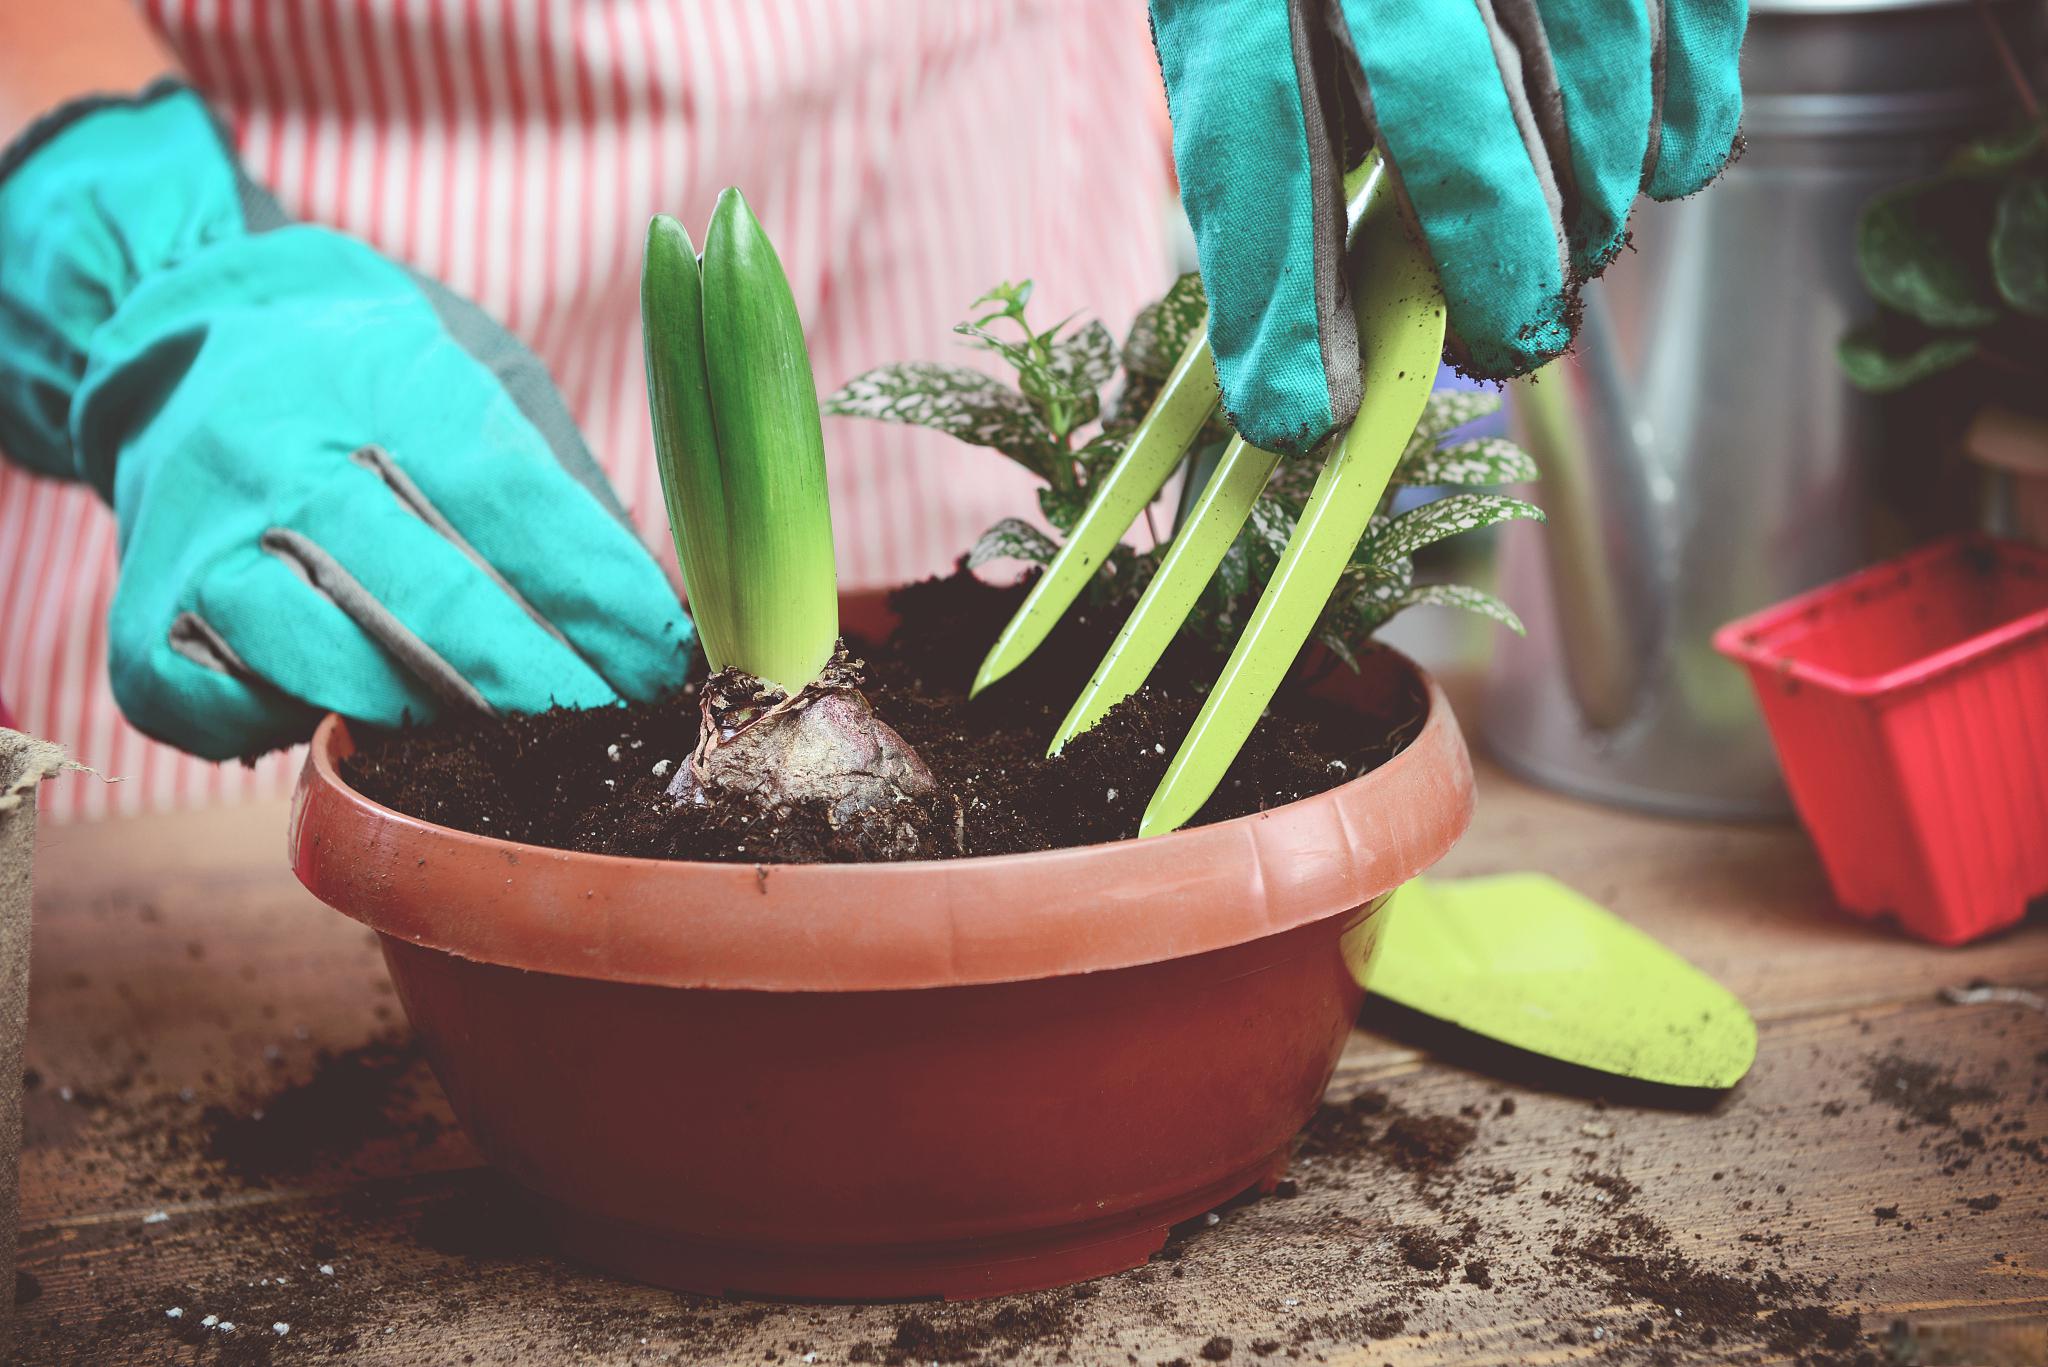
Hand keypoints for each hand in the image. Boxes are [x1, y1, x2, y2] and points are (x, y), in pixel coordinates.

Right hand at [0, 83, 694, 758]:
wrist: (187, 335)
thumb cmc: (379, 386)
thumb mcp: (479, 386)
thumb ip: (561, 500)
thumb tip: (661, 632)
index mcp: (390, 381)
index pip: (512, 499)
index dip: (599, 595)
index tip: (667, 665)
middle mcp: (282, 453)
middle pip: (428, 593)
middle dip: (539, 683)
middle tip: (617, 736)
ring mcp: (200, 537)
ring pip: (323, 658)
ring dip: (428, 720)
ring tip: (511, 754)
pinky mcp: (140, 618)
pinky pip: (216, 709)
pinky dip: (293, 736)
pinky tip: (355, 738)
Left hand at [1150, 0, 1745, 455]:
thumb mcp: (1251, 6)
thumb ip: (1281, 119)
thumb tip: (1313, 324)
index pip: (1255, 139)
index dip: (1278, 294)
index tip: (1296, 415)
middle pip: (1449, 109)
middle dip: (1489, 257)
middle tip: (1507, 341)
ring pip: (1592, 64)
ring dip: (1594, 192)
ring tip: (1578, 255)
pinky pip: (1691, 8)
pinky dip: (1688, 110)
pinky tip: (1667, 169)